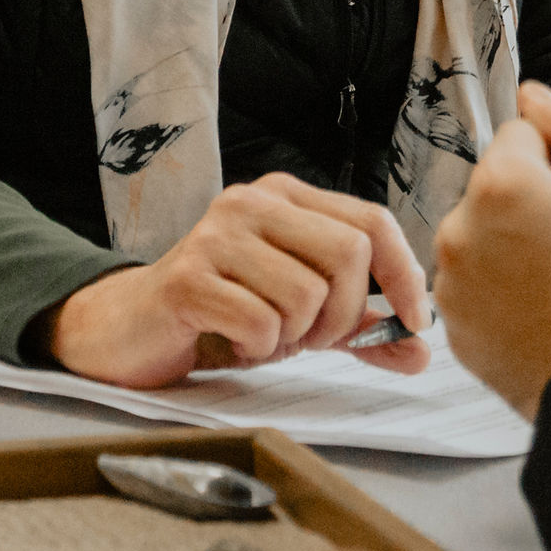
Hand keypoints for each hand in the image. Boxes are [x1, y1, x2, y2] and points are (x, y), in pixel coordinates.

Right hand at [45, 172, 432, 387]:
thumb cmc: (220, 315)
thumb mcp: (301, 318)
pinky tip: (230, 340)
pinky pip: (262, 323)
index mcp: (286, 197)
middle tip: (309, 337)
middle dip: (342, 317)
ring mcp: (217, 235)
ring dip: (294, 337)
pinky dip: (257, 348)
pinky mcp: (188, 278)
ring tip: (260, 334)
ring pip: (307, 296)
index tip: (414, 320)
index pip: (372, 221)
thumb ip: (360, 330)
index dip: (404, 274)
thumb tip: (422, 353)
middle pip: (348, 256)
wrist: (128, 329)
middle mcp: (253, 202)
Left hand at [434, 81, 550, 418]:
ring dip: (520, 247)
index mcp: (501, 185)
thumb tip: (531, 95)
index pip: (524, 134)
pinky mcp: (459, 335)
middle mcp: (460, 231)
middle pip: (500, 187)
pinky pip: (482, 290)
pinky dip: (509, 294)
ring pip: (488, 237)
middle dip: (538, 203)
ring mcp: (454, 288)